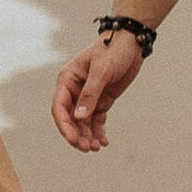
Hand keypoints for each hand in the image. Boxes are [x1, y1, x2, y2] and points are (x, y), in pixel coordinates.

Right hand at [52, 31, 143, 152]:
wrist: (132, 43)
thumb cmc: (113, 50)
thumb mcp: (102, 70)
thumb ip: (90, 94)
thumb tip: (79, 117)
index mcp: (67, 79)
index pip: (60, 107)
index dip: (64, 125)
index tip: (74, 139)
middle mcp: (74, 90)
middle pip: (70, 119)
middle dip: (77, 134)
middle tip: (87, 148)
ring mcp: (88, 96)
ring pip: (83, 122)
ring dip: (88, 136)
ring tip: (97, 147)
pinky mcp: (101, 100)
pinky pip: (96, 120)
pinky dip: (98, 132)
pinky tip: (104, 141)